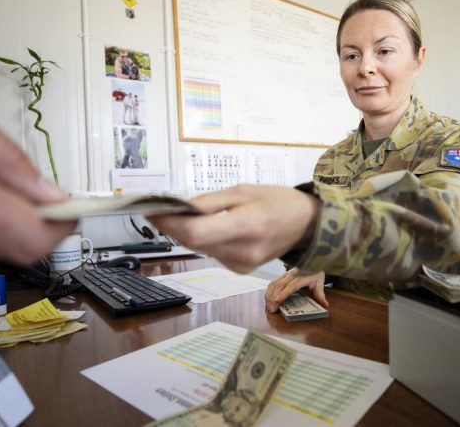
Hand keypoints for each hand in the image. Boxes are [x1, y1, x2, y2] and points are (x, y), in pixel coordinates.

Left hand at [149, 185, 319, 272]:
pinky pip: (211, 253)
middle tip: (158, 210)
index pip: (196, 232)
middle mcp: (243, 251)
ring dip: (186, 233)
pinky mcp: (239, 269)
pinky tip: (209, 228)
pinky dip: (203, 240)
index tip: (152, 210)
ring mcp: (241, 264)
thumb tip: (179, 208)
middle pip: (193, 243)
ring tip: (181, 215)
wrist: (307, 224)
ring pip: (200, 249)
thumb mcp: (244, 190)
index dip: (169, 223)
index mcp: (247, 226)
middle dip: (172, 226)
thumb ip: (210, 201)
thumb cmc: (279, 202)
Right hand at [265, 269, 326, 312]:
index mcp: (301, 277)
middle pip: (279, 286)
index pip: (290, 286)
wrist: (311, 259)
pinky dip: (268, 291)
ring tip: (268, 306)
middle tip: (271, 309)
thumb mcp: (319, 281)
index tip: (276, 301)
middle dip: (273, 298)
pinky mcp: (282, 275)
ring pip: (274, 284)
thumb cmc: (315, 271)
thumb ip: (320, 293)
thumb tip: (325, 304)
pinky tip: (267, 298)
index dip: (283, 293)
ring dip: (269, 295)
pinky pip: (273, 282)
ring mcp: (285, 275)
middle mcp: (291, 276)